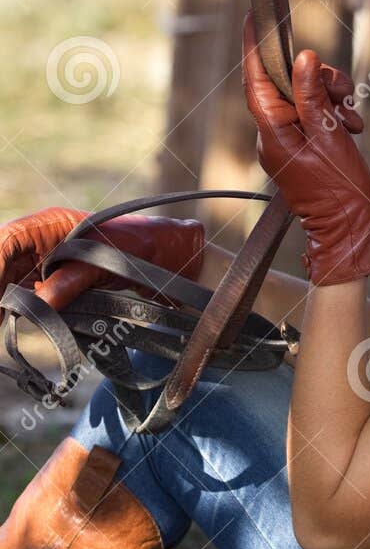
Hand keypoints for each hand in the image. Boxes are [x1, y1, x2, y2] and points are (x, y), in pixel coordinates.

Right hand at [0, 207, 204, 313]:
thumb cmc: (145, 246)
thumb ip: (73, 279)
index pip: (9, 239)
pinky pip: (31, 296)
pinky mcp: (59, 283)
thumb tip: (41, 303)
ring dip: (6, 301)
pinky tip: (12, 324)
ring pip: (14, 282)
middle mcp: (44, 241)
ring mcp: (49, 263)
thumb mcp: (109, 261)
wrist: (173, 258)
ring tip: (3, 323)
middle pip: (5, 262)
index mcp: (52, 224)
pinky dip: (22, 310)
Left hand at [241, 12, 369, 283]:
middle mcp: (274, 135)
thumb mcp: (329, 135)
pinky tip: (351, 126)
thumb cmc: (339, 190)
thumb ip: (313, 96)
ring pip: (305, 97)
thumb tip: (303, 60)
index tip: (255, 20)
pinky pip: (314, 115)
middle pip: (288, 84)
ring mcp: (288, 141)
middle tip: (343, 92)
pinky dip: (335, 114)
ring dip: (332, 98)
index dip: (256, 48)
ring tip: (351, 117)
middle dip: (318, 79)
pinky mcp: (303, 146)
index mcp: (272, 132)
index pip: (256, 80)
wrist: (351, 228)